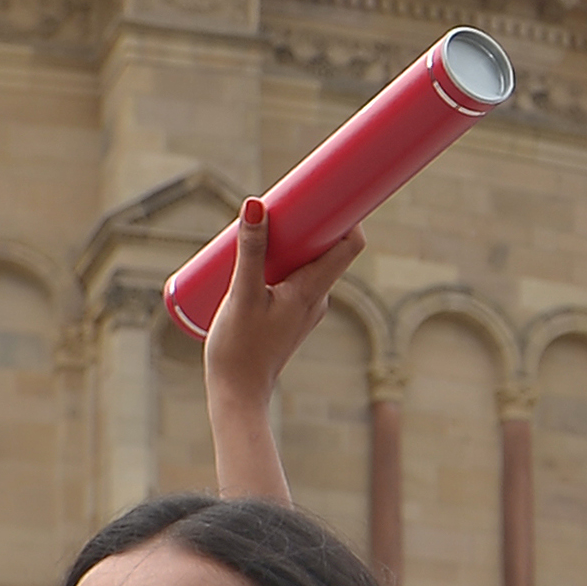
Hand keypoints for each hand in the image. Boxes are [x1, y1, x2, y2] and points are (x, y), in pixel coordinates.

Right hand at [198, 197, 360, 507]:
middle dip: (309, 224)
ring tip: (262, 228)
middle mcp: (317, 299)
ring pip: (306, 265)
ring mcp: (304, 310)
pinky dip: (279, 264)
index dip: (348, 215)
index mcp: (314, 290)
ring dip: (290, 245)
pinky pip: (292, 280)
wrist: (237, 394)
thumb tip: (257, 204)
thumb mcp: (241, 293)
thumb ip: (250, 249)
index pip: (350, 245)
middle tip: (284, 202)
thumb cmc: (240, 348)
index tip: (332, 191)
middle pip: (326, 250)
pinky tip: (253, 260)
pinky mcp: (287, 317)